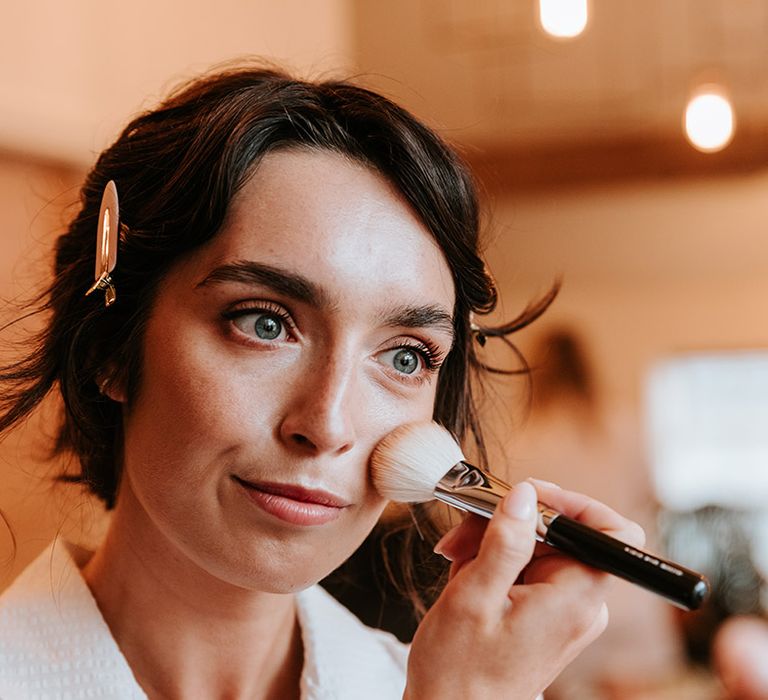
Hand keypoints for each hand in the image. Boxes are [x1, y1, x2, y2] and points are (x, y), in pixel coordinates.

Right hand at [403, 480, 644, 699]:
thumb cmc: (460, 670)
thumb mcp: (474, 597)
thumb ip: (505, 542)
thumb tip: (525, 495)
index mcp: (574, 599)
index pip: (613, 535)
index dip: (578, 505)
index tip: (530, 497)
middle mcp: (580, 604)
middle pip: (562, 534)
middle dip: (509, 523)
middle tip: (463, 534)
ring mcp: (565, 610)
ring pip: (540, 547)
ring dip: (494, 543)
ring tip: (457, 561)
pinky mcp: (547, 615)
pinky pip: (529, 568)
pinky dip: (496, 563)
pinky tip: (466, 577)